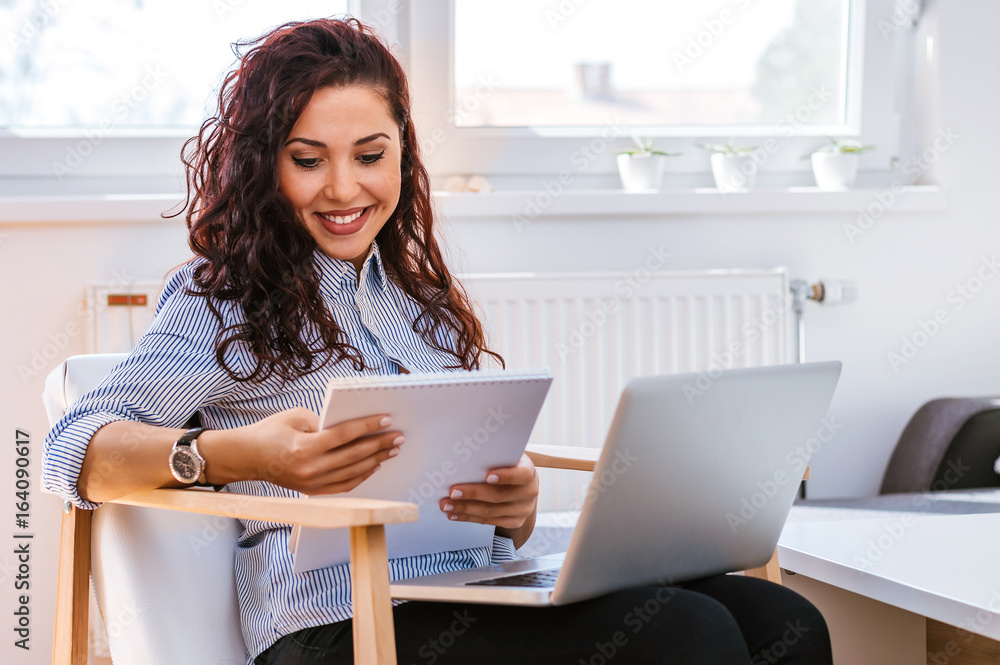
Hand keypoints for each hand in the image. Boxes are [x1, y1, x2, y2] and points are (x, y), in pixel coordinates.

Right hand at [235, 408, 403, 494]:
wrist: (247, 457)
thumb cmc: (270, 432)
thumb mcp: (295, 416)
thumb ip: (324, 421)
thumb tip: (352, 426)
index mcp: (305, 447)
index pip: (344, 435)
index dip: (368, 426)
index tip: (386, 419)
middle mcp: (310, 469)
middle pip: (354, 455)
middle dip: (379, 445)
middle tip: (398, 436)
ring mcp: (312, 483)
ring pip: (353, 473)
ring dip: (375, 460)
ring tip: (391, 450)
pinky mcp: (312, 492)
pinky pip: (344, 486)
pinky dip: (361, 476)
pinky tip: (373, 465)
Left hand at [439, 454, 537, 531]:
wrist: (522, 484)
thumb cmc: (507, 465)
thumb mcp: (506, 458)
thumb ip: (492, 458)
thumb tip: (462, 460)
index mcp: (529, 472)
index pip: (521, 474)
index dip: (505, 476)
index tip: (487, 476)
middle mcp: (529, 492)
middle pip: (499, 495)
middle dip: (473, 494)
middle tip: (453, 492)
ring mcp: (523, 510)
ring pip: (491, 511)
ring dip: (465, 508)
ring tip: (447, 505)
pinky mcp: (514, 522)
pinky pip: (488, 521)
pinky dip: (469, 518)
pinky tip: (455, 514)